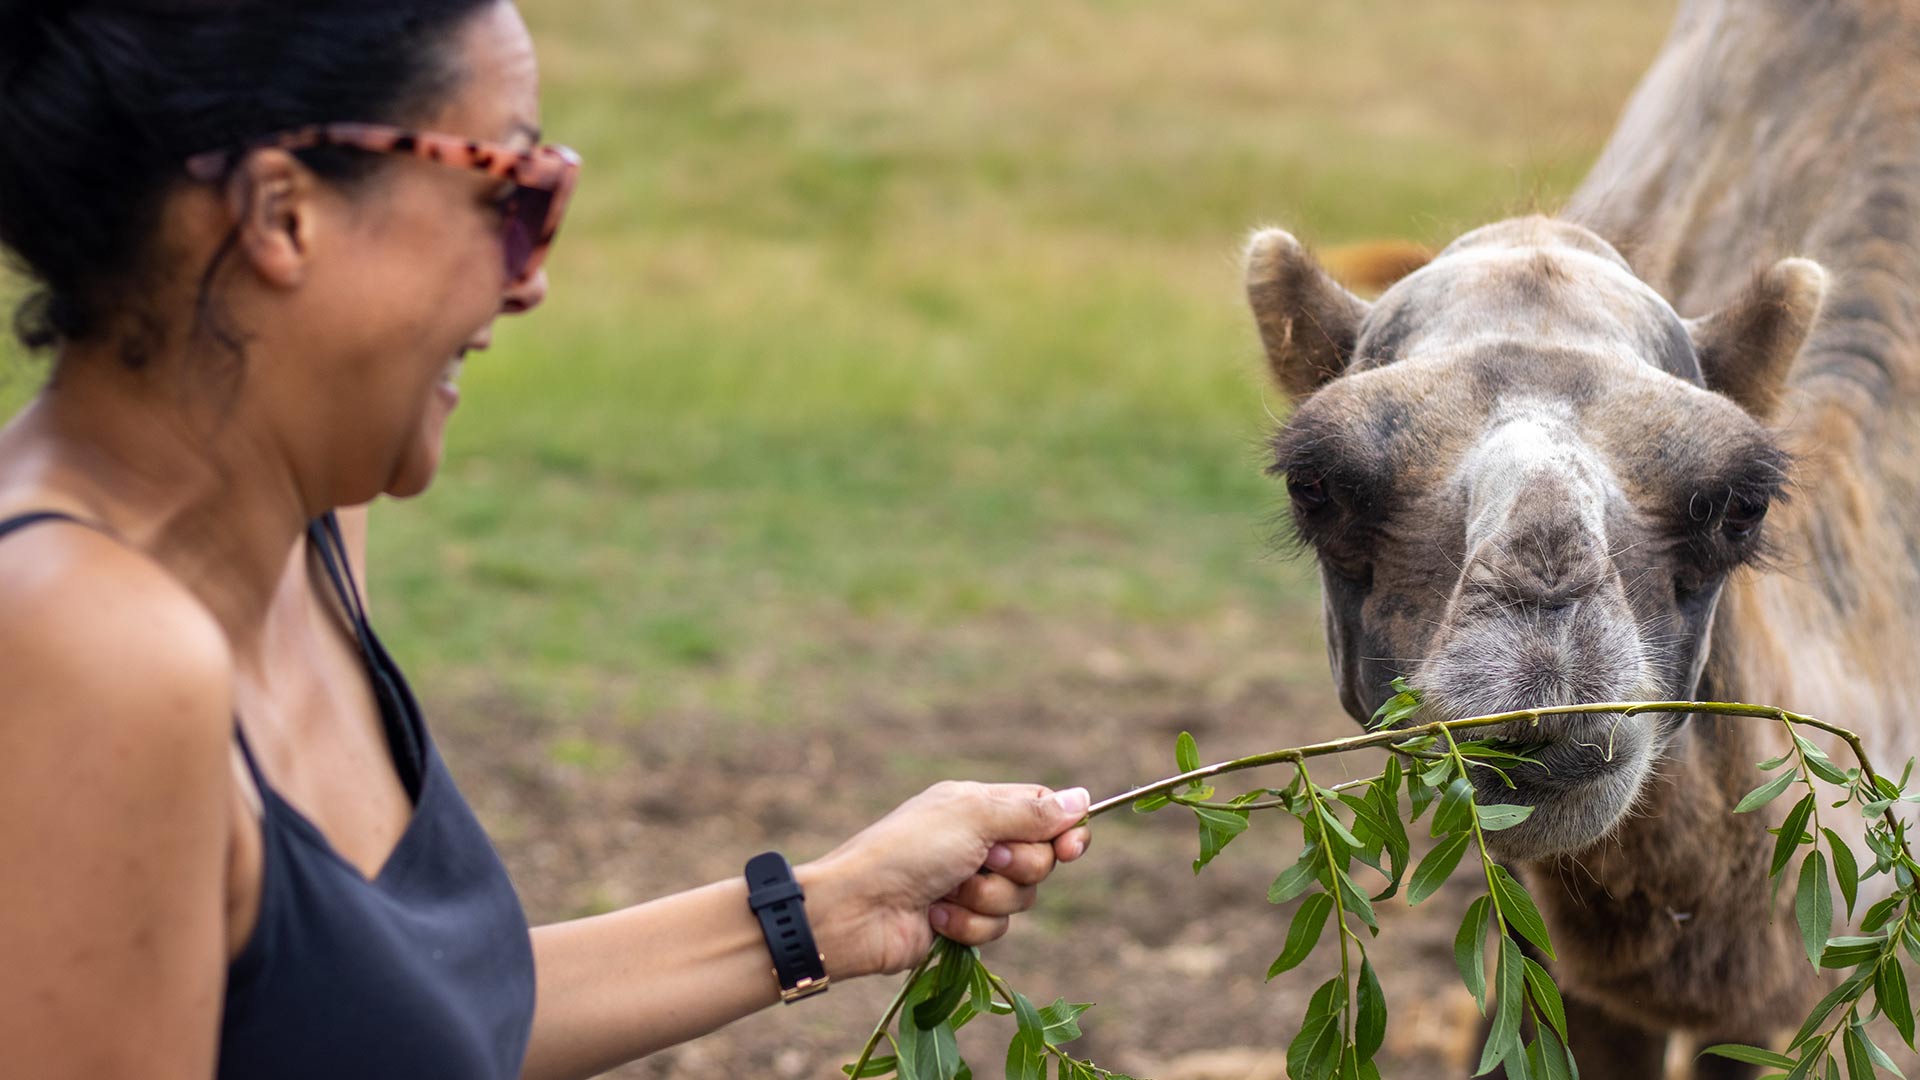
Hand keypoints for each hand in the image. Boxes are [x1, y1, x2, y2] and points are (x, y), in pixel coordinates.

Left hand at [800, 781, 1092, 977]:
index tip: (1071, 848)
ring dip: (987, 898)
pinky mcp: (961, 922)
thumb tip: (1083, 798)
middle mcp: (978, 842)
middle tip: (984, 860)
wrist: (859, 909)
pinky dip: (968, 924)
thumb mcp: (973, 817)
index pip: (1042, 811)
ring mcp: (969, 884)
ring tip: (948, 891)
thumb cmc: (910, 850)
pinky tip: (935, 916)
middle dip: (1017, 867)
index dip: (1064, 830)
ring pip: (1020, 898)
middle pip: (1040, 859)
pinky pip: (995, 928)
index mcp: (979, 806)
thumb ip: (1030, 811)